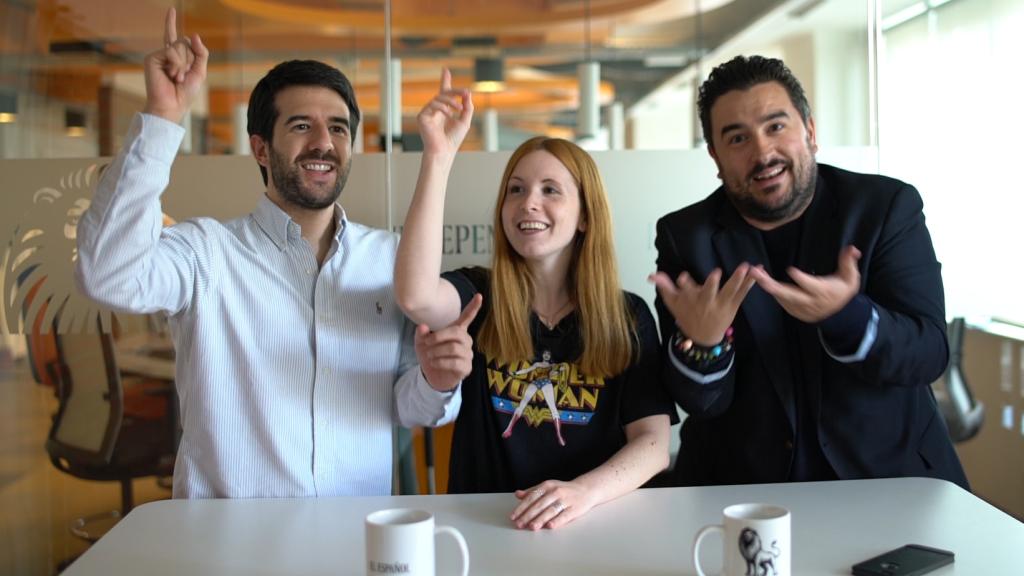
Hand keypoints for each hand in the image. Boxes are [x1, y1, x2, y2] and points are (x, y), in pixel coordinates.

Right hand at [142, 8, 207, 122]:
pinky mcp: (151, 58)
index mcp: (176, 58)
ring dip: (183, 64)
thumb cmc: (185, 92)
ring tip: (177, 78)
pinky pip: (171, 51)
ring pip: (179, 46)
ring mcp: (158, 56)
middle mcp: (166, 55)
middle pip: (184, 43)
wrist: (172, 105)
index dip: (170, 23)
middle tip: (182, 77)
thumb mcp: (200, 71)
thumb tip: (193, 34)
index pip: (174, 37)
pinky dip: (176, 63)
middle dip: (189, 60)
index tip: (170, 10)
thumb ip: (201, 53)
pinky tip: (171, 75)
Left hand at [415, 294, 481, 390]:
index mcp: (457, 331)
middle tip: (426, 343)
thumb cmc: (430, 355)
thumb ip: (421, 334)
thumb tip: (422, 326)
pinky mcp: (466, 367)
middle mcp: (465, 341)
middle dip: (439, 336)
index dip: (473, 307)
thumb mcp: (421, 343)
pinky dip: (441, 362)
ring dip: (437, 351)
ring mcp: (467, 354)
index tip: (479, 296)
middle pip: (456, 332)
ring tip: (429, 356)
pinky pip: (455, 362)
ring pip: (454, 348)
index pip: (467, 317)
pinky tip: (434, 363)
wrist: (432, 376)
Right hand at [416, 68, 473, 157]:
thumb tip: (467, 93)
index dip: (445, 81)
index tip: (445, 70)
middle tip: (465, 92)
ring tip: (459, 109)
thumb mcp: (465, 121)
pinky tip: (449, 115)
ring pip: (439, 98)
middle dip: (455, 91)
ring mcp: (428, 113)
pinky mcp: (422, 116)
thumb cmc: (453, 139)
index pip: (444, 93)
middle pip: (444, 93)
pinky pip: (433, 104)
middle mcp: (435, 110)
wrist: (444, 150)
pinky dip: (443, 108)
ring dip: (451, 101)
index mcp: (445, 111)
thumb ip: (467, 107)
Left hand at [511, 479, 598, 530]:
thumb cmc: (564, 490)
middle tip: (519, 524)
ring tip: (532, 527)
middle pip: (539, 505)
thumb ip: (532, 491)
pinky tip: (550, 526)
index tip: (513, 516)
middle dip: (528, 515)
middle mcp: (556, 492)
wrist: (586, 489)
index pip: (531, 497)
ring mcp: (566, 500)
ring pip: (550, 510)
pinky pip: (564, 515)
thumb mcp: (548, 487)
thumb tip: (517, 494)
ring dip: (540, 519)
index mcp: (547, 486)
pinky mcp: (575, 509)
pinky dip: (557, 521)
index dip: (522, 507)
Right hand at [649, 263, 755, 344]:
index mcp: (691, 300)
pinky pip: (742, 293)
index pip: (685, 290)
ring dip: (738, 279)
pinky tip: (756, 272)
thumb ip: (664, 286)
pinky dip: (749, 283)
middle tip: (715, 273)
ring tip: (745, 267)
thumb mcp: (673, 303)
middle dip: (711, 283)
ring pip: (730, 291)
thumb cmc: (687, 316)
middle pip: (708, 292)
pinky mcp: (733, 305)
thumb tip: (651, 275)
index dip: (684, 284)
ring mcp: (721, 304)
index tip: (682, 277)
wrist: (703, 337)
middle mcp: (706, 302)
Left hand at [750, 245, 861, 322]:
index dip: (801, 279)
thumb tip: (852, 248)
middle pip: (788, 294)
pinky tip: (763, 280)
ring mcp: (800, 308)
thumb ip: (848, 262)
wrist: (839, 315)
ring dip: (766, 285)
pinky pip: (781, 302)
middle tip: (756, 273)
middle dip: (771, 284)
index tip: (791, 270)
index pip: (810, 286)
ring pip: (781, 297)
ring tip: (754, 273)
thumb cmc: (843, 291)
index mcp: (823, 292)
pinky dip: (772, 291)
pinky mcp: (794, 311)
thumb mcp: (850, 277)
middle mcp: (809, 301)